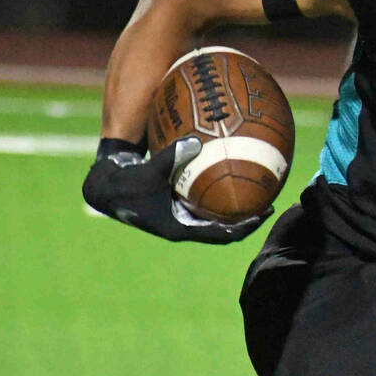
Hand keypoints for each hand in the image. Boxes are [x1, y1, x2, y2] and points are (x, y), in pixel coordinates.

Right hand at [82, 138, 267, 243]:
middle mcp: (184, 226)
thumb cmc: (126, 185)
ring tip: (257, 194)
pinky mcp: (176, 208)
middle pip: (225, 228)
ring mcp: (181, 219)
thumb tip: (194, 141)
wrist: (105, 190)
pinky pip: (204, 205)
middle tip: (270, 204)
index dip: (244, 227)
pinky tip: (230, 176)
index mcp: (180, 228)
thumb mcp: (149, 173)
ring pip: (215, 218)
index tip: (263, 215)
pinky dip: (218, 196)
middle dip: (247, 219)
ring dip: (235, 210)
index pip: (221, 234)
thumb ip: (171, 158)